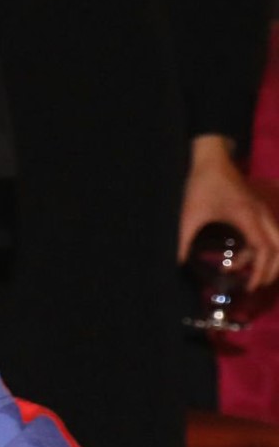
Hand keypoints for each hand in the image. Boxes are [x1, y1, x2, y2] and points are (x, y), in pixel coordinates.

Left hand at [178, 135, 278, 291]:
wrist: (212, 159)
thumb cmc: (203, 185)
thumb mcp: (189, 215)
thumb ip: (183, 241)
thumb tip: (177, 264)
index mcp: (248, 217)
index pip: (265, 249)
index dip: (261, 270)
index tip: (250, 287)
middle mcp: (261, 215)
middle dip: (272, 269)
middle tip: (254, 285)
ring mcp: (261, 212)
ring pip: (275, 241)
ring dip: (264, 259)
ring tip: (244, 274)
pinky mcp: (256, 211)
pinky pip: (265, 234)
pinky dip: (257, 249)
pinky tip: (238, 259)